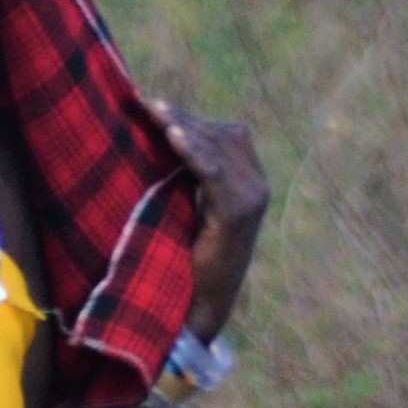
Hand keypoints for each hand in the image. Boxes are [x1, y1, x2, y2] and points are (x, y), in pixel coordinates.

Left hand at [144, 95, 267, 339]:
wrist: (203, 303)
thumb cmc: (191, 257)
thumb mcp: (194, 207)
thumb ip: (192, 176)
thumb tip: (168, 135)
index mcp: (252, 183)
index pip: (226, 136)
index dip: (192, 118)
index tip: (156, 104)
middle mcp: (258, 187)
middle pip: (222, 136)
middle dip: (183, 118)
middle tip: (149, 104)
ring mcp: (252, 200)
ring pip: (218, 149)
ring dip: (183, 128)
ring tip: (155, 112)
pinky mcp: (237, 215)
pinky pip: (212, 174)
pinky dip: (192, 152)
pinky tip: (172, 136)